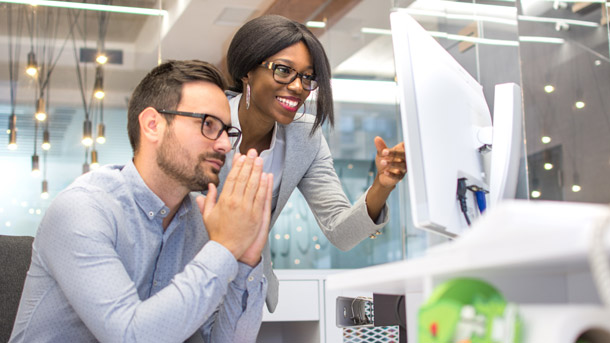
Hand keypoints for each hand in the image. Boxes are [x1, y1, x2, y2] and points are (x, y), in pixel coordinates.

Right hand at [197, 149, 271, 263]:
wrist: (226, 250)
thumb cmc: (217, 234)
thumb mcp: (208, 216)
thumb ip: (209, 200)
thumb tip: (209, 186)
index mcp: (224, 201)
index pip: (232, 178)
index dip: (237, 166)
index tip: (241, 156)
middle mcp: (235, 202)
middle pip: (243, 178)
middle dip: (248, 163)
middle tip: (253, 152)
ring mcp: (246, 209)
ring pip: (253, 185)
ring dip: (257, 171)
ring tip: (260, 159)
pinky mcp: (256, 216)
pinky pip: (261, 197)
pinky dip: (264, 186)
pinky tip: (266, 176)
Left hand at [374, 136, 406, 188]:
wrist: (381, 175)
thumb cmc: (384, 161)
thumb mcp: (381, 153)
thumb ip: (381, 147)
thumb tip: (377, 138)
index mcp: (401, 151)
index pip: (405, 145)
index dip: (402, 144)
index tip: (393, 144)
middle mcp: (404, 159)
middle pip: (404, 155)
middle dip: (395, 153)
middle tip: (383, 152)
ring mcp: (403, 168)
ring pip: (402, 165)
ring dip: (392, 163)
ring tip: (382, 162)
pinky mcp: (400, 177)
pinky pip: (397, 175)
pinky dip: (391, 174)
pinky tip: (385, 172)